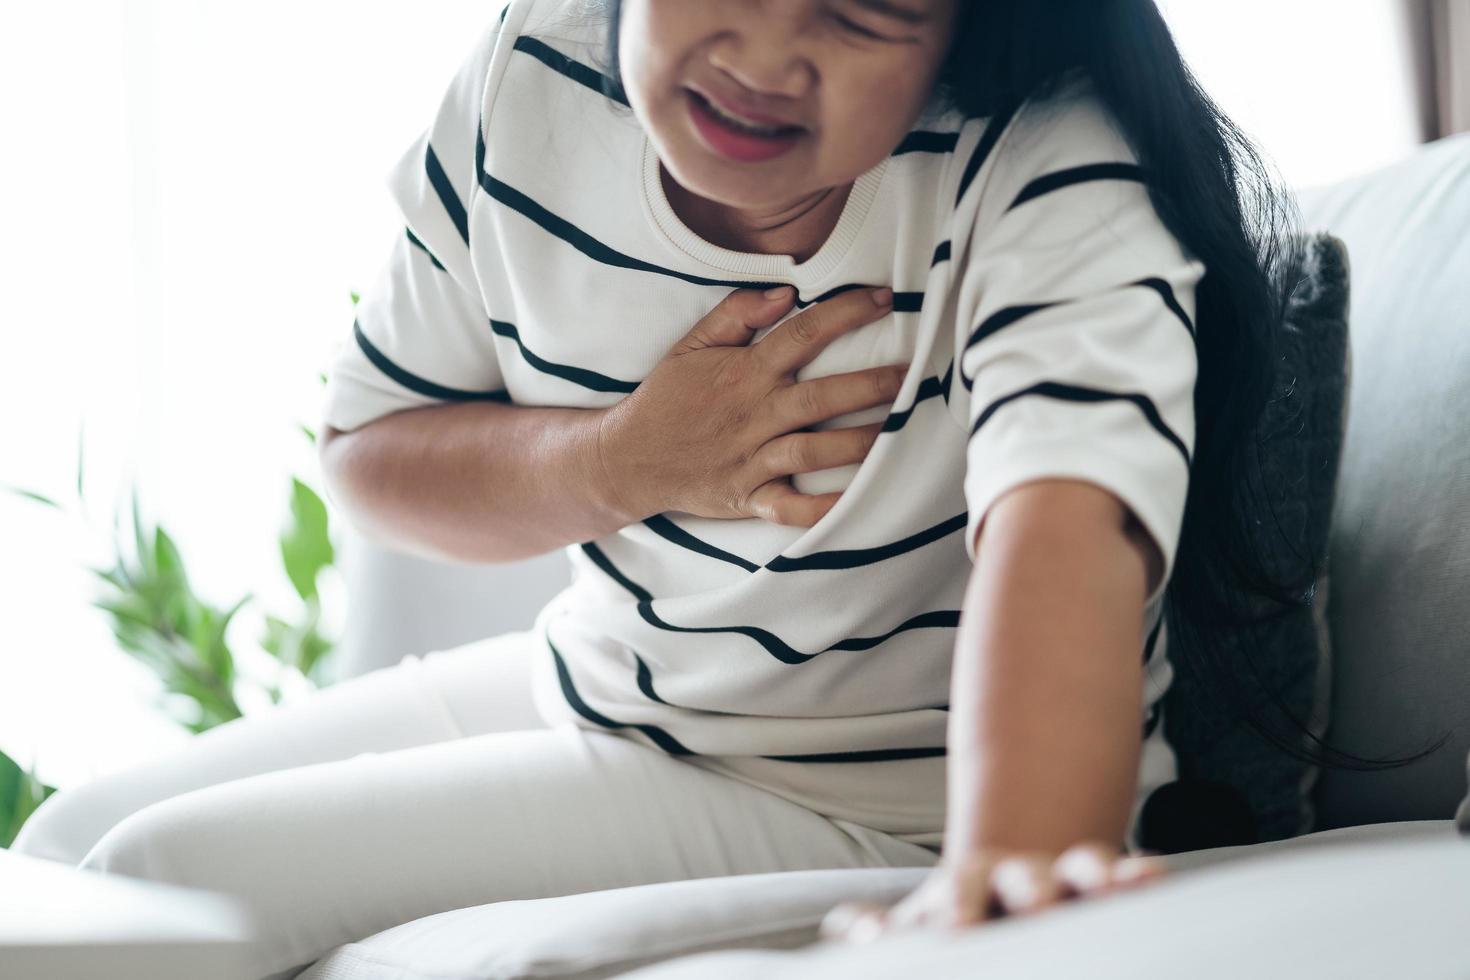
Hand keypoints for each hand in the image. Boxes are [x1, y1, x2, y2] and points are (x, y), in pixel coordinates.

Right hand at [596, 284, 901, 527]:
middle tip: (912, 375)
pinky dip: (823, 509)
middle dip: (870, 386)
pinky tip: (858, 502)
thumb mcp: (690, 346)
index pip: (802, 335)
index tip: (884, 300)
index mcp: (744, 373)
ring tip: (900, 432)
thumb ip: (736, 315)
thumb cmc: (666, 399)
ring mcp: (751, 459)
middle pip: (820, 398)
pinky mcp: (747, 497)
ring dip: (860, 443)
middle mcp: (753, 415)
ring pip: (814, 451)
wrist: (627, 459)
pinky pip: (790, 508)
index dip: (846, 314)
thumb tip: (785, 293)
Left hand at [818, 841, 1166, 942]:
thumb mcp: (920, 927)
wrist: (1008, 896)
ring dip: (1093, 874)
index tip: (956, 933)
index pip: (959, 894)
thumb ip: (886, 930)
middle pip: (1021, 877)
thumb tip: (844, 927)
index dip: (958, 910)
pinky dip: (1136, 877)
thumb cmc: (959, 924)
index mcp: (965, 890)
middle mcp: (1016, 881)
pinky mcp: (1106, 891)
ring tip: (1110, 886)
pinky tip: (1150, 877)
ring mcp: (1064, 882)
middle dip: (1029, 889)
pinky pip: (1124, 879)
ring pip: (1080, 869)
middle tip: (1036, 905)